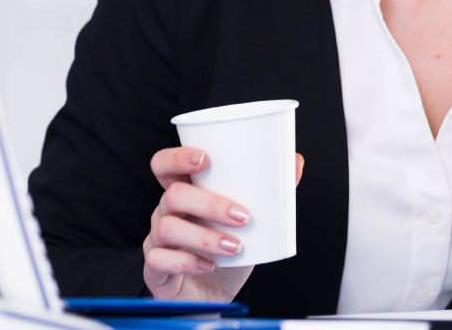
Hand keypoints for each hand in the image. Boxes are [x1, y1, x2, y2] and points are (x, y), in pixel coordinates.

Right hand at [142, 147, 304, 301]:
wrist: (213, 295)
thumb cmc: (228, 250)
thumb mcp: (249, 222)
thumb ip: (270, 192)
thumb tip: (297, 161)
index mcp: (185, 192)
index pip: (164, 165)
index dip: (178, 157)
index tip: (206, 159)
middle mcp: (165, 212)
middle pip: (173, 195)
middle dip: (210, 204)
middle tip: (244, 216)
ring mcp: (156, 240)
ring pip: (168, 227)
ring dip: (206, 237)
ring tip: (235, 246)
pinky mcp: (154, 268)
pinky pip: (159, 260)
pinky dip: (187, 262)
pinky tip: (209, 265)